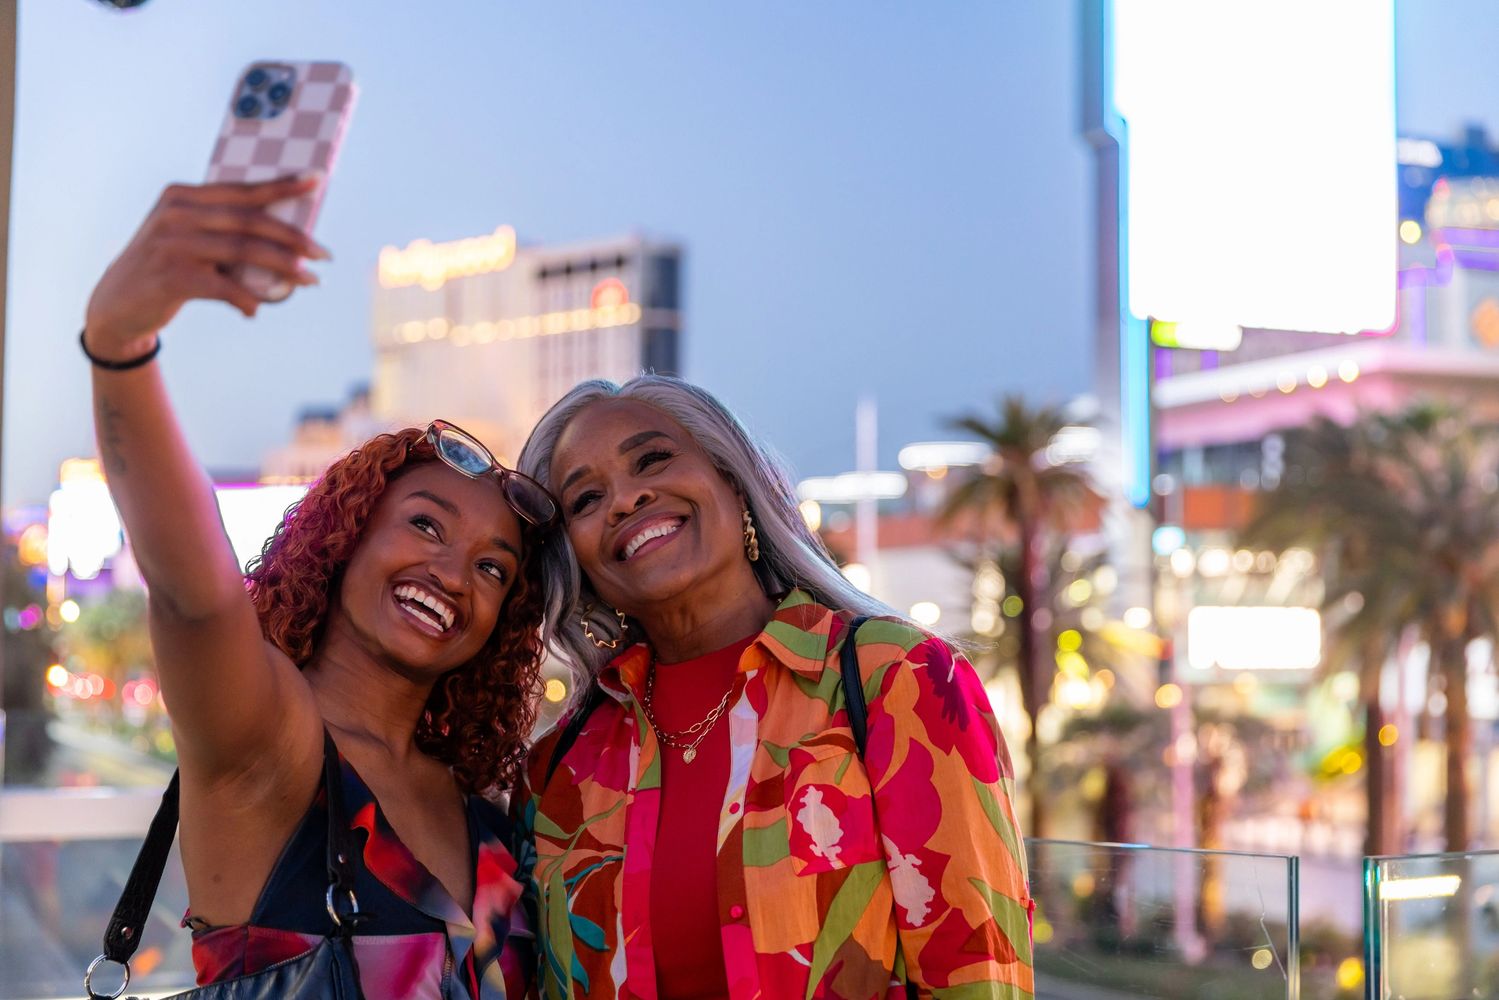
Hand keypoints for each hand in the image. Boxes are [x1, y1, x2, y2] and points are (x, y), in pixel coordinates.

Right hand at [84, 176, 329, 360]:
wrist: (117, 304)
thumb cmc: (168, 268)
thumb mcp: (189, 238)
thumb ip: (224, 229)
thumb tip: (289, 237)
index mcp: (182, 195)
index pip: (242, 189)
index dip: (282, 185)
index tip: (317, 179)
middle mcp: (176, 213)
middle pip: (250, 221)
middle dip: (294, 237)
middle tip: (324, 254)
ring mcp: (171, 243)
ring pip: (243, 252)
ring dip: (283, 268)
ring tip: (310, 281)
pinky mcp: (171, 276)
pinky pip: (224, 287)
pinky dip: (246, 300)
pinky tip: (256, 310)